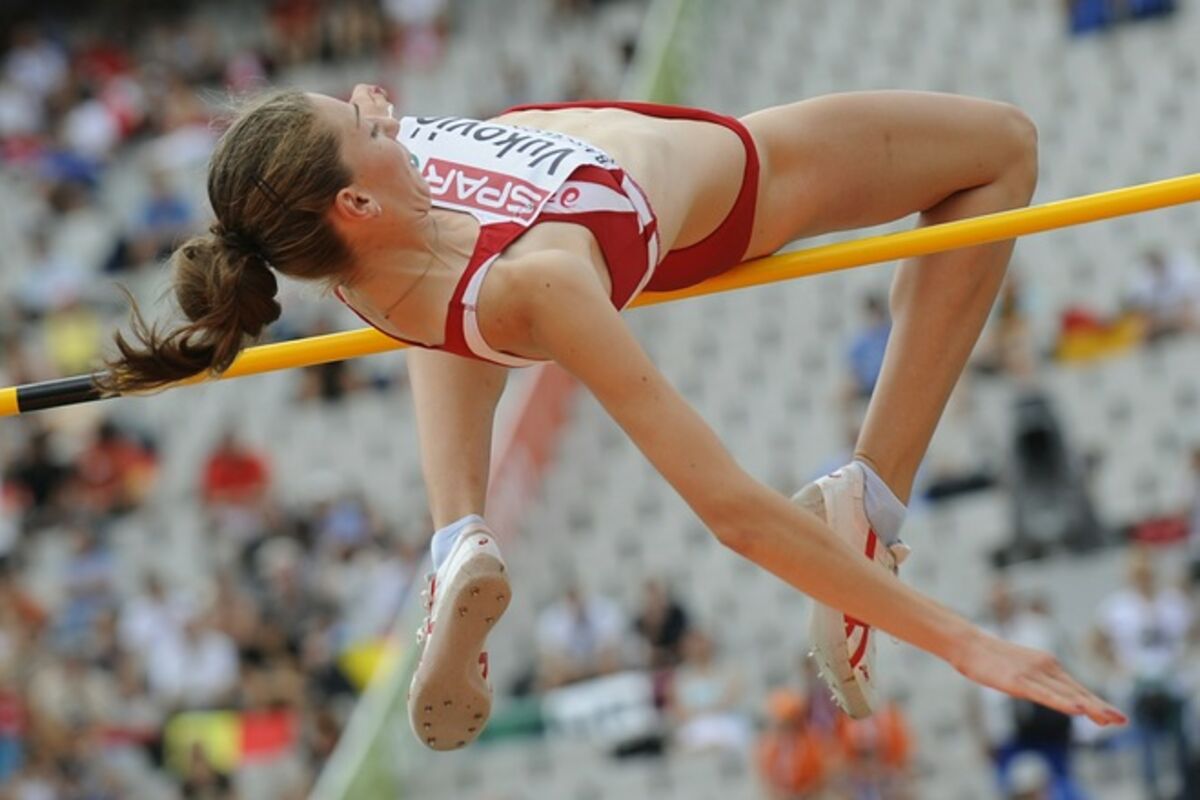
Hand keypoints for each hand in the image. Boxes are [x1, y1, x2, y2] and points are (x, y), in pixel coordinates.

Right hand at [953, 630, 1126, 725]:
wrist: (967, 643)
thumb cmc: (989, 658)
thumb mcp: (1019, 669)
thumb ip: (1037, 681)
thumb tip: (1047, 693)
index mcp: (1047, 665)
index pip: (1077, 687)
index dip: (1097, 702)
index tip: (1116, 716)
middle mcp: (1046, 667)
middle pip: (1077, 691)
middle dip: (1101, 707)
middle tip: (1123, 721)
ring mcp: (1033, 673)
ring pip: (1067, 694)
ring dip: (1090, 706)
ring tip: (1109, 719)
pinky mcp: (1019, 680)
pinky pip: (1045, 694)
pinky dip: (1064, 702)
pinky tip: (1077, 709)